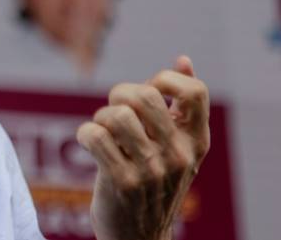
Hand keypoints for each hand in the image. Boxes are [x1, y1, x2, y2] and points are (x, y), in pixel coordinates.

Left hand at [76, 56, 210, 239]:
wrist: (140, 239)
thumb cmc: (154, 186)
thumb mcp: (177, 149)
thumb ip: (180, 106)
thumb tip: (183, 59)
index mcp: (196, 142)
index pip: (195, 91)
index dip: (166, 79)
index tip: (150, 91)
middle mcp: (179, 155)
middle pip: (145, 95)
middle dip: (120, 95)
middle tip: (115, 112)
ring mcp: (152, 170)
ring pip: (116, 115)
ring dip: (100, 117)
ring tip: (102, 131)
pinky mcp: (123, 182)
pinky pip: (95, 136)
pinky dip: (84, 134)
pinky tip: (88, 143)